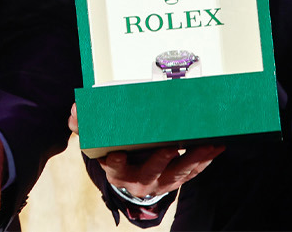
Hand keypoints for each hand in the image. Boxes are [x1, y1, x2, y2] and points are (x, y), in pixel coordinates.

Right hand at [71, 103, 221, 198]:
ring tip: (207, 146)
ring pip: (177, 174)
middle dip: (159, 161)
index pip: (113, 166)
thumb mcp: (95, 143)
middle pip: (150, 172)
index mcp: (117, 171)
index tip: (117, 153)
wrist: (131, 180)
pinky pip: (192, 173)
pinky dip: (205, 161)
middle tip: (168, 150)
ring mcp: (160, 183)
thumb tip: (76, 109)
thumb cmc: (115, 155)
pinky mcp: (176, 181)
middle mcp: (138, 181)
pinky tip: (215, 148)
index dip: (115, 162)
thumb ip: (83, 126)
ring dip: (193, 160)